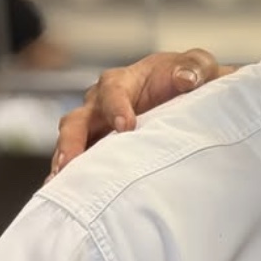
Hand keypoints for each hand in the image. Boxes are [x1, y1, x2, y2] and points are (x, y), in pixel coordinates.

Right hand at [51, 48, 223, 174]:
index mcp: (123, 81)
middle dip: (72, 140)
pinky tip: (71, 194)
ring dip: (66, 162)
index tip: (126, 126)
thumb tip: (186, 79)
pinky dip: (74, 176)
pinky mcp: (99, 147)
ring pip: (72, 142)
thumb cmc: (189, 78)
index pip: (112, 91)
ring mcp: (96, 127)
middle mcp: (101, 103)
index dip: (115, 107)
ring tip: (63, 183)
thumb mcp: (198, 67)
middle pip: (77, 119)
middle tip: (72, 162)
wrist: (191, 97)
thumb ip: (194, 68)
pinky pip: (81, 161)